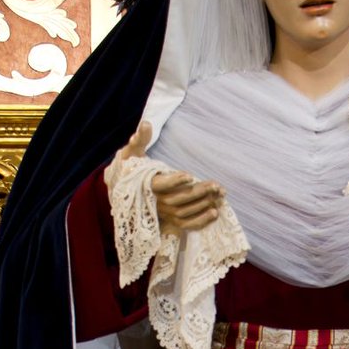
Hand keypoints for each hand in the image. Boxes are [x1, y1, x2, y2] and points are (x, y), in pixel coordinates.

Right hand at [106, 120, 224, 233]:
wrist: (128, 191)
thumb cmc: (132, 168)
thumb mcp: (133, 152)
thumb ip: (140, 139)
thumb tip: (146, 123)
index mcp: (146, 184)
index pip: (160, 185)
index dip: (174, 181)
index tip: (189, 174)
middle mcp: (155, 202)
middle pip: (178, 199)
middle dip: (198, 192)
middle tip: (215, 185)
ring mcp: (163, 213)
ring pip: (185, 211)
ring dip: (204, 204)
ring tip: (220, 195)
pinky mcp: (170, 221)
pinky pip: (186, 224)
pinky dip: (201, 221)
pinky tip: (215, 212)